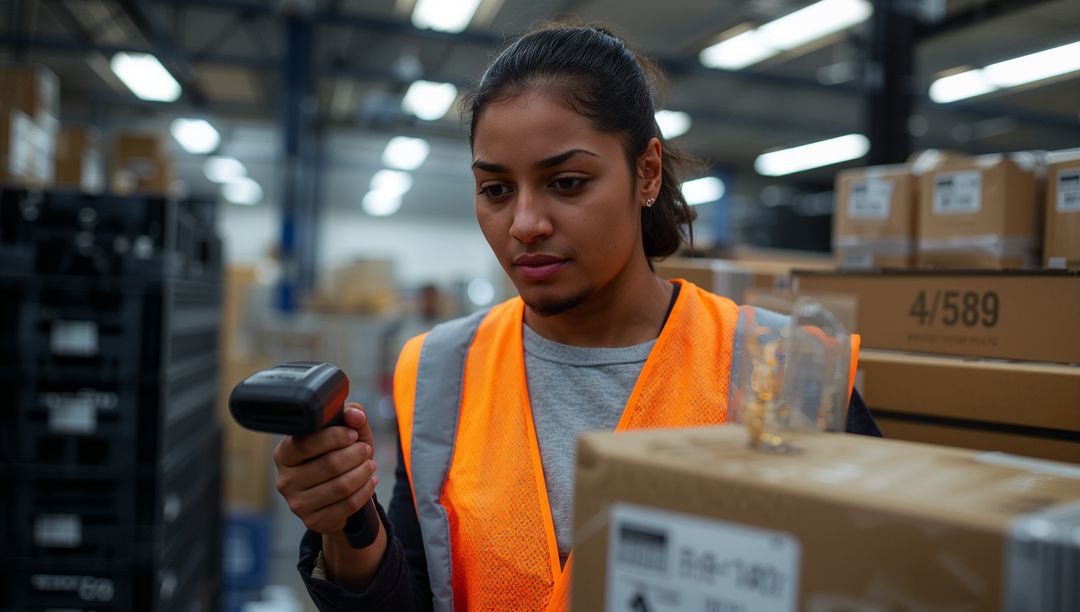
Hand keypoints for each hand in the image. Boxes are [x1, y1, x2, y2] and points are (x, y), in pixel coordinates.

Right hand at [273, 403, 378, 533]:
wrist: (339, 495)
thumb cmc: (339, 456)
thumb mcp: (347, 433)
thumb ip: (351, 416)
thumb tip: (354, 414)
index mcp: (284, 454)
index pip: (307, 443)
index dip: (335, 437)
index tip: (353, 435)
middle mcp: (285, 480)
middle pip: (329, 464)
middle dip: (355, 454)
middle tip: (366, 450)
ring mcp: (297, 503)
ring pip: (340, 486)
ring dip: (362, 473)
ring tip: (370, 465)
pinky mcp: (313, 521)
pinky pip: (348, 505)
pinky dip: (365, 491)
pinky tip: (370, 481)